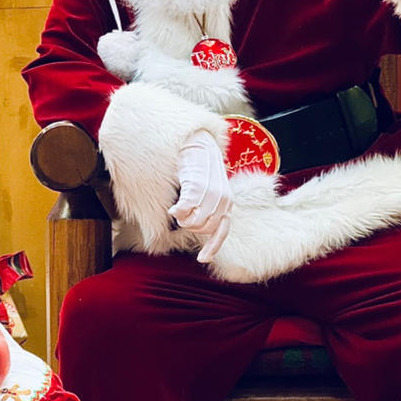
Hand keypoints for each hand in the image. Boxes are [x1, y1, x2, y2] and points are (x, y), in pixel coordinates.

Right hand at [168, 129, 231, 261]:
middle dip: (190, 226)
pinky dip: (178, 212)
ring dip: (182, 219)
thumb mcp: (210, 190)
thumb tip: (197, 228)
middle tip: (181, 215)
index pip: (222, 232)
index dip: (213, 247)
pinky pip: (186, 209)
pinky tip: (173, 208)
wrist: (196, 142)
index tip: (202, 259)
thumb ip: (208, 208)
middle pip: (204, 229)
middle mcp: (224, 200)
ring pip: (194, 222)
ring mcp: (212, 193)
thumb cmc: (199, 168)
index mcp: (228, 202)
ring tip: (177, 208)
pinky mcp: (198, 186)